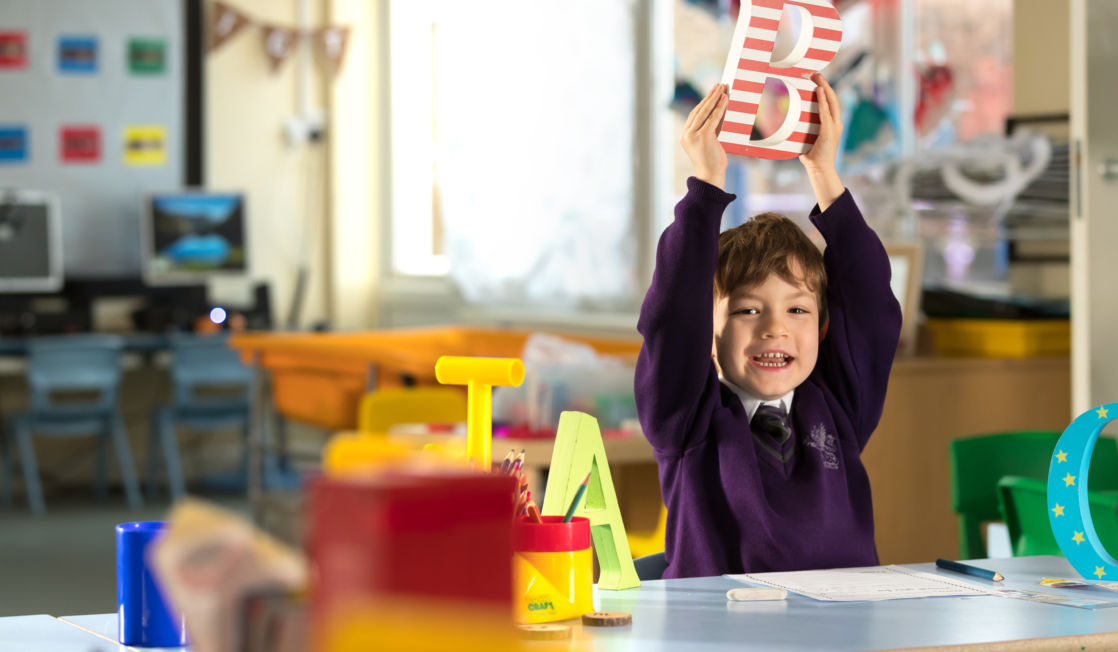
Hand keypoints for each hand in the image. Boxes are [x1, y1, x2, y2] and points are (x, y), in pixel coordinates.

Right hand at [681, 83, 728, 188]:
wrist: (711, 176)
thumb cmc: (712, 162)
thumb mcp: (709, 143)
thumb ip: (710, 129)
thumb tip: (719, 112)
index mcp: (685, 136)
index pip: (695, 115)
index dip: (704, 102)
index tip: (712, 92)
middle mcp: (686, 134)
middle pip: (698, 110)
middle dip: (709, 96)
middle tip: (718, 85)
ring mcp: (693, 135)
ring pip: (705, 112)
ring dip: (714, 98)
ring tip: (722, 88)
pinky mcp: (703, 136)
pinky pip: (713, 118)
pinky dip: (720, 107)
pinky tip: (725, 99)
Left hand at [800, 72, 844, 209]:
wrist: (819, 169)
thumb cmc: (810, 155)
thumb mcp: (806, 138)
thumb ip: (801, 128)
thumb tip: (785, 121)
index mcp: (832, 123)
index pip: (830, 102)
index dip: (825, 90)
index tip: (816, 80)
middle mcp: (836, 123)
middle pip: (833, 98)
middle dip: (825, 84)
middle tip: (816, 73)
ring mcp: (834, 127)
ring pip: (832, 102)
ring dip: (825, 88)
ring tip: (818, 77)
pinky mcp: (829, 132)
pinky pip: (826, 113)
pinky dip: (823, 101)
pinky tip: (819, 91)